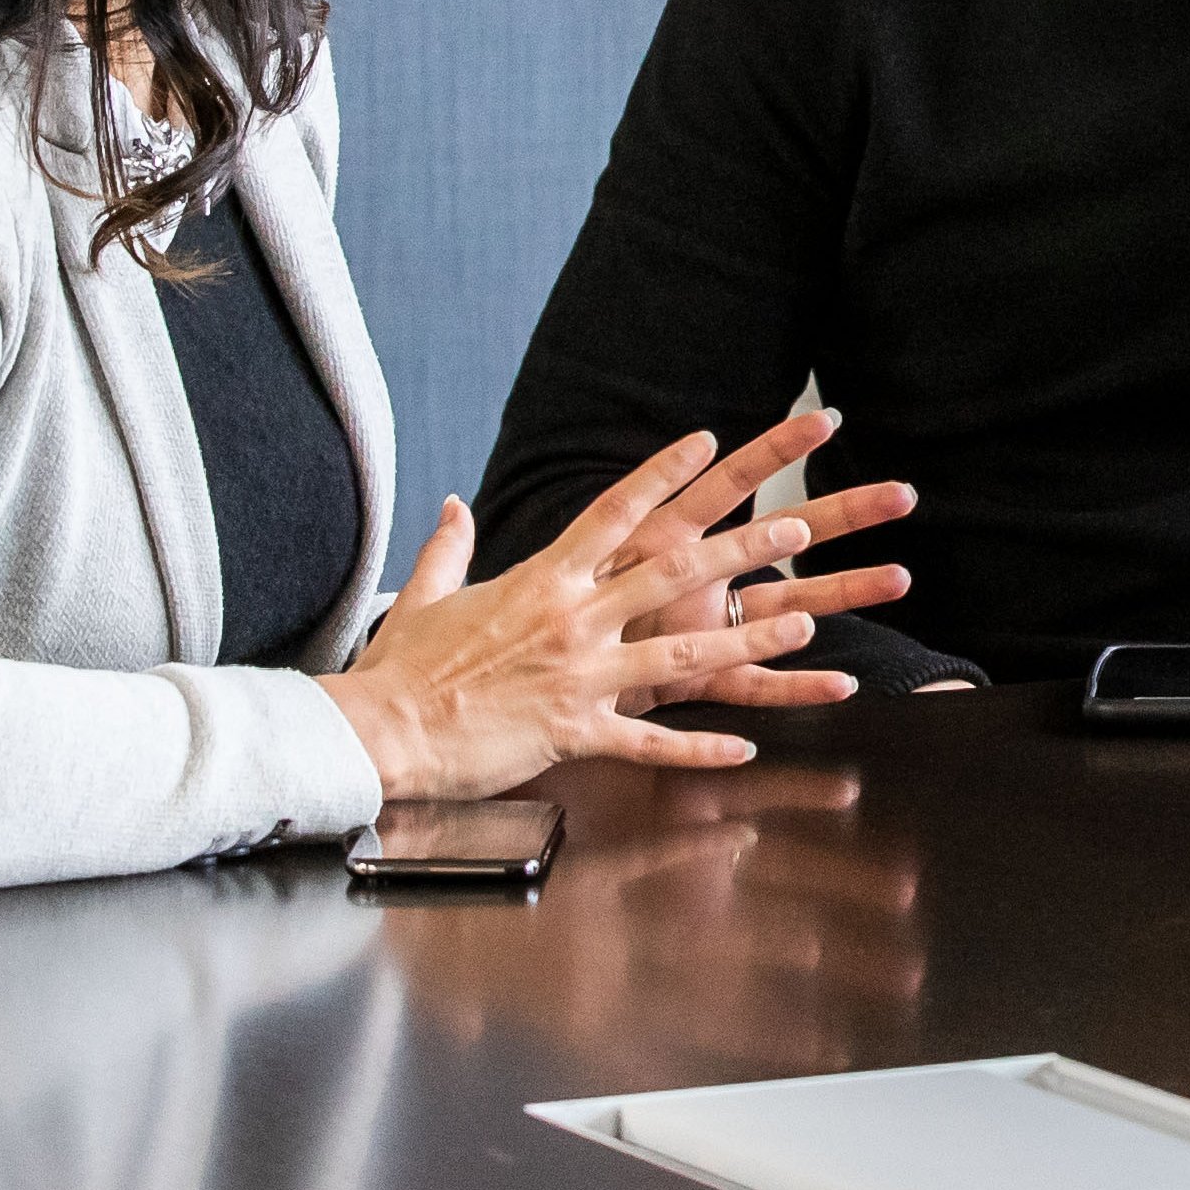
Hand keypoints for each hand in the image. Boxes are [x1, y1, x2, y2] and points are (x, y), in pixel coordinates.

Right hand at [318, 434, 910, 799]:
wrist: (384, 732)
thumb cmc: (405, 667)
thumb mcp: (428, 594)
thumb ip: (450, 546)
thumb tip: (455, 504)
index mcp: (542, 578)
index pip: (613, 510)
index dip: (663, 472)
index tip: (708, 439)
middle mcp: (572, 618)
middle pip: (673, 572)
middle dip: (743, 547)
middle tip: (798, 526)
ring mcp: (581, 676)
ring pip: (682, 654)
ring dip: (748, 639)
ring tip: (805, 627)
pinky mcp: (577, 733)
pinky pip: (650, 743)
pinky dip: (697, 749)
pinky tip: (741, 748)